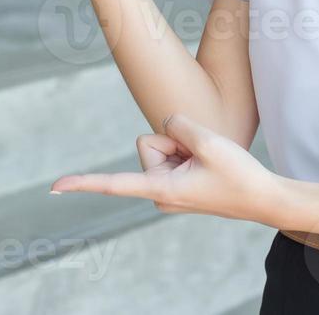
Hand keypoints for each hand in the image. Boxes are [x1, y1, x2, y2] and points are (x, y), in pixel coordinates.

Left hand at [50, 113, 282, 225]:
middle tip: (204, 157)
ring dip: (187, 145)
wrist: (264, 197)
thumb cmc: (239, 175)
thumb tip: (165, 122)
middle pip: (149, 142)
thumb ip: (178, 123)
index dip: (83, 182)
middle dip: (175, 140)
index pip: (113, 183)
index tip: (54, 187)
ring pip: (162, 144)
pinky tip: (209, 163)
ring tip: (209, 161)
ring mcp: (167, 187)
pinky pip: (175, 149)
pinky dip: (192, 149)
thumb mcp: (209, 141)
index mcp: (160, 189)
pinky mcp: (176, 181)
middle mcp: (157, 191)